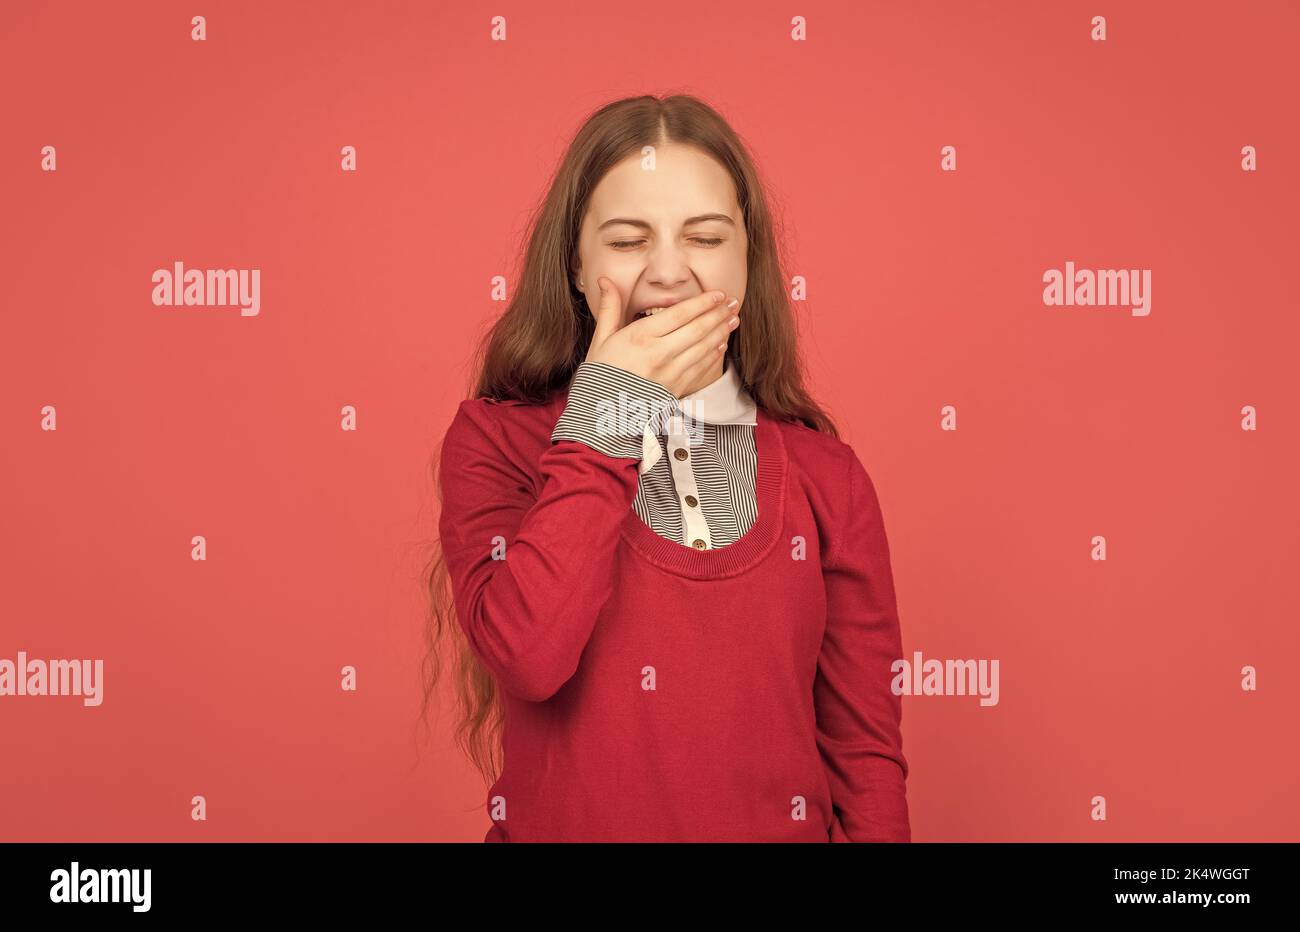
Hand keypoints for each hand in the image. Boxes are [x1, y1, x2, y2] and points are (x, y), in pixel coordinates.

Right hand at [583, 277, 740, 397]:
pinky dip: (714, 354)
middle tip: (733, 302)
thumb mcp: (601, 339)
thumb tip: (604, 279)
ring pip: (703, 347)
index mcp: (640, 337)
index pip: (680, 314)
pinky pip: (701, 368)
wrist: (602, 413)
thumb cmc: (601, 374)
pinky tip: (721, 344)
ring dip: (721, 331)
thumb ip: (609, 308)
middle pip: (697, 329)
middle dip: (718, 313)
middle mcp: (658, 354)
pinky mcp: (675, 389)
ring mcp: (670, 373)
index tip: (718, 294)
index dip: (702, 302)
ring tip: (733, 319)